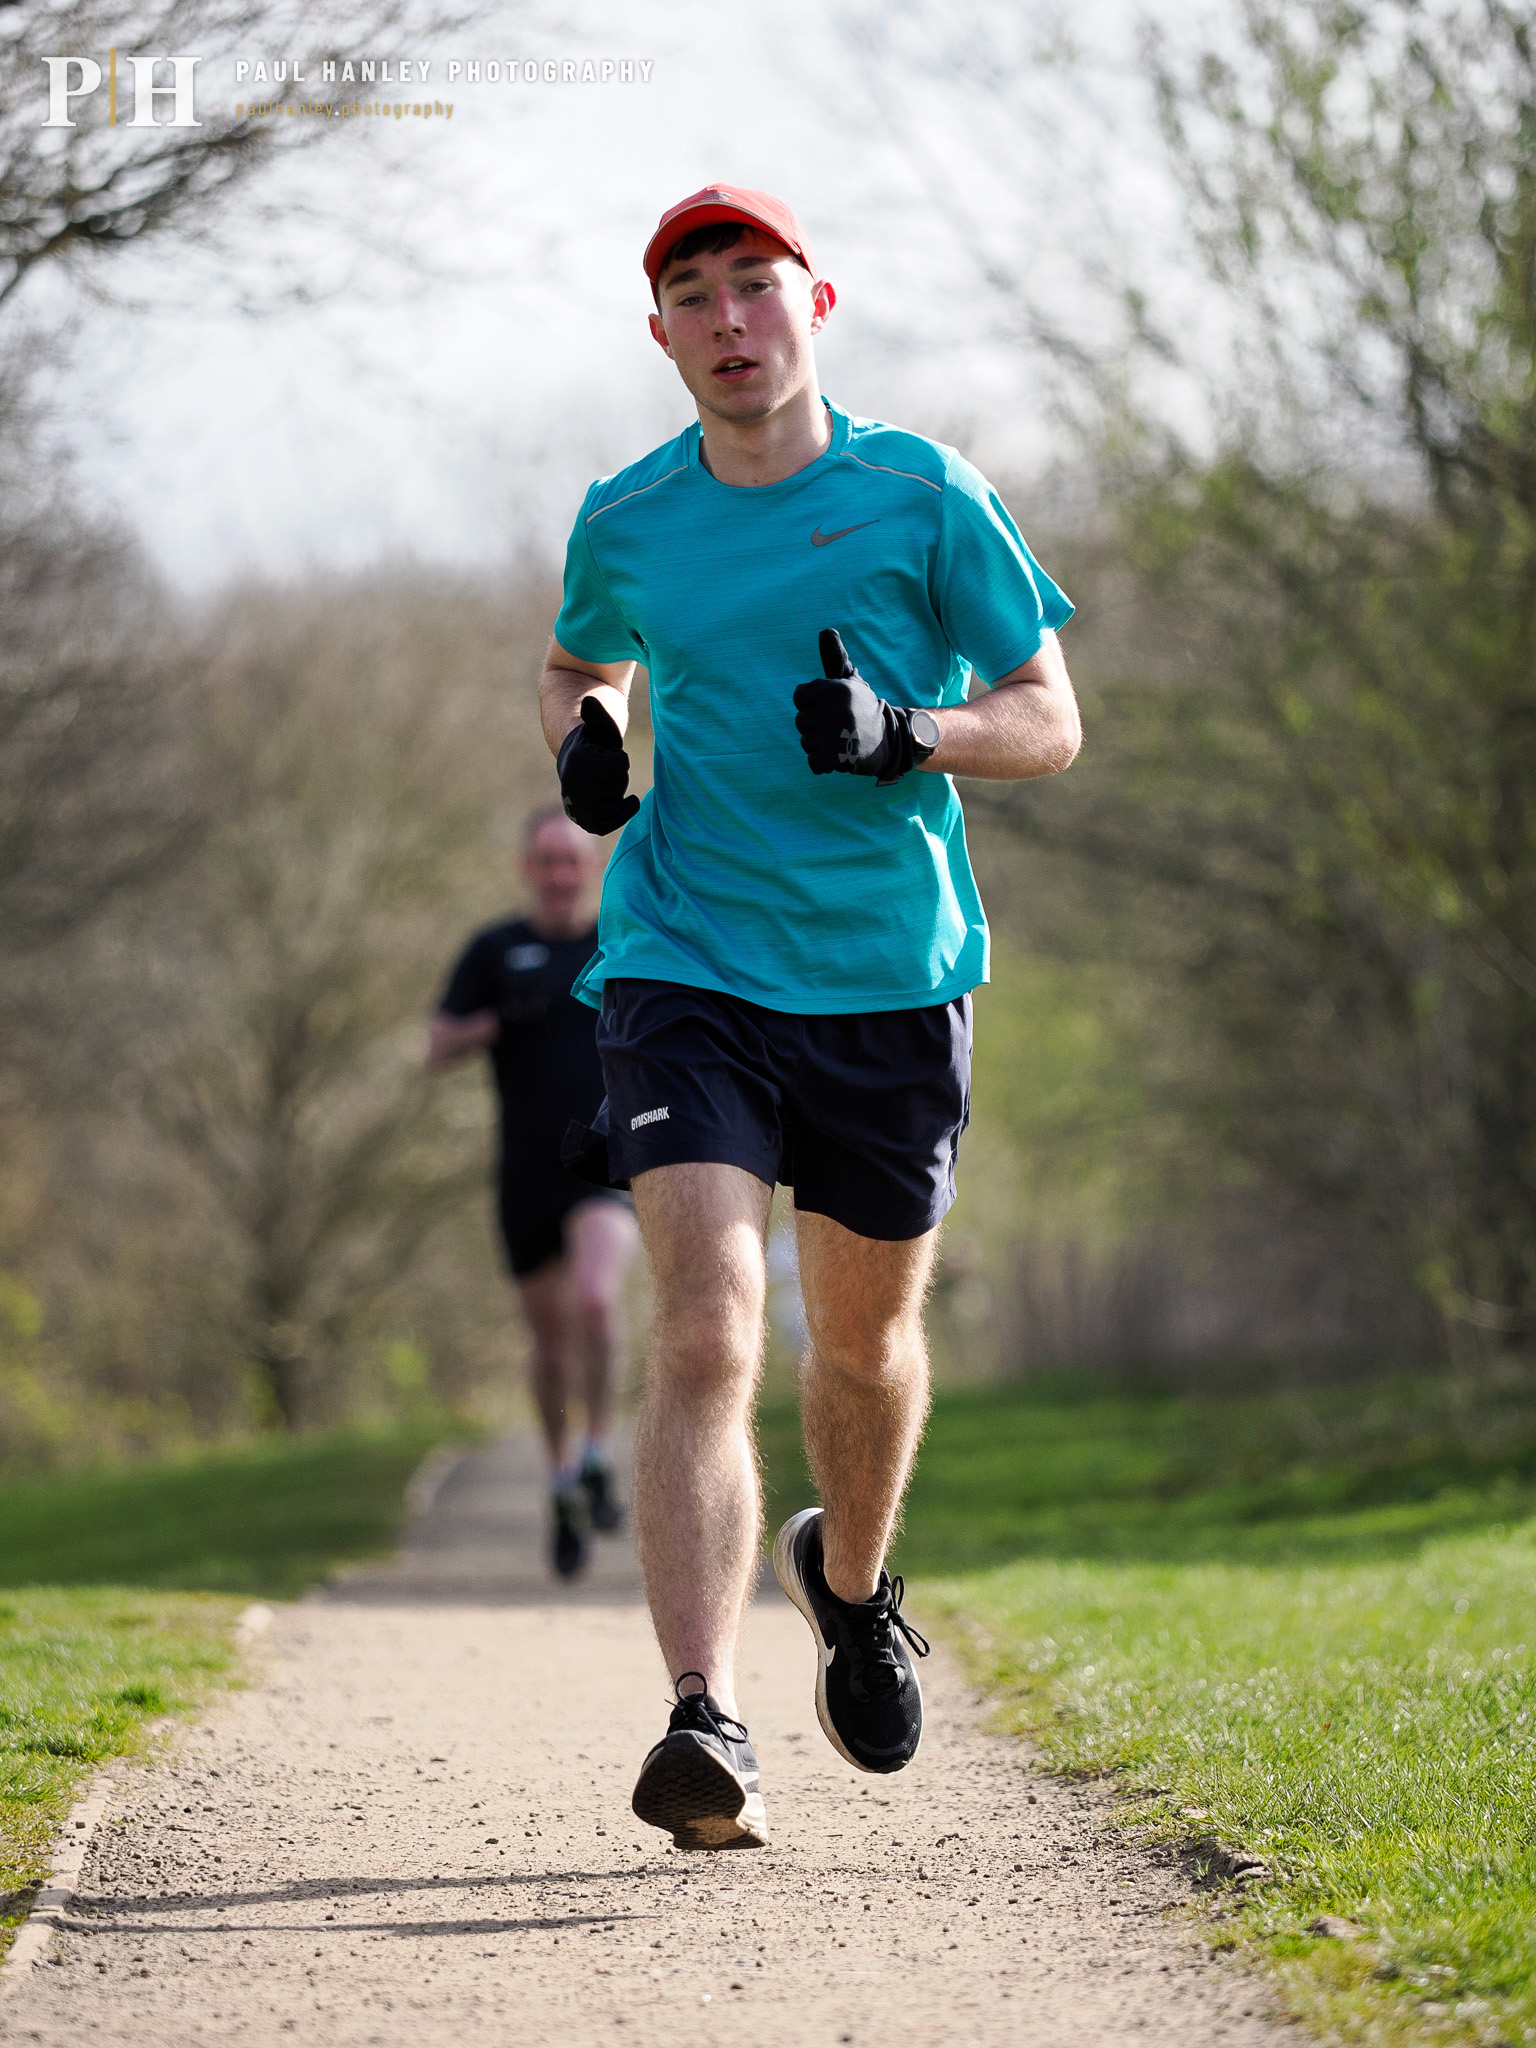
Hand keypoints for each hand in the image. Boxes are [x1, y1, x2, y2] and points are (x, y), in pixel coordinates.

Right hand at [557, 697, 640, 834]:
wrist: (576, 759)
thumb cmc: (595, 739)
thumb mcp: (600, 724)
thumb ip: (598, 715)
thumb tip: (589, 701)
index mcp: (578, 760)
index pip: (619, 766)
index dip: (619, 759)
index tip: (605, 753)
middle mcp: (572, 785)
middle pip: (617, 786)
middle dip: (618, 778)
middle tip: (604, 769)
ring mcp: (574, 805)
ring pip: (614, 805)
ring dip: (616, 794)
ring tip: (605, 782)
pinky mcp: (581, 820)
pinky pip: (605, 826)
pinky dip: (619, 816)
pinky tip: (627, 802)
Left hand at [793, 628, 917, 785]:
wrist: (891, 740)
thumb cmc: (863, 709)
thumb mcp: (851, 682)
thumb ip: (834, 659)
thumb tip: (826, 631)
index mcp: (833, 688)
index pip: (799, 697)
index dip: (812, 705)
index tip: (833, 707)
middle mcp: (834, 709)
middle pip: (801, 722)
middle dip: (817, 728)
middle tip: (840, 727)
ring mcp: (834, 734)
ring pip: (806, 743)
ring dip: (821, 746)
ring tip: (842, 740)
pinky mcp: (837, 757)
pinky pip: (814, 763)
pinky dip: (824, 764)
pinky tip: (840, 756)